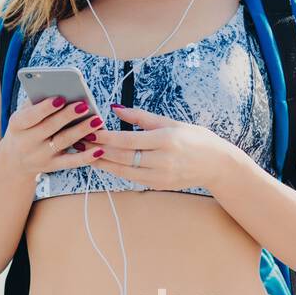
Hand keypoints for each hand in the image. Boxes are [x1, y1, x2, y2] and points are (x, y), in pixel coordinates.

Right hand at [0, 94, 109, 178]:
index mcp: (17, 125)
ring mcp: (40, 156)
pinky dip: (86, 157)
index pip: (31, 116)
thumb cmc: (25, 128)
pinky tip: (99, 149)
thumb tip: (59, 88)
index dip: (45, 108)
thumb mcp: (23, 116)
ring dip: (81, 131)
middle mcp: (27, 142)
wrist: (16, 161)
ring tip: (97, 120)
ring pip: (63, 142)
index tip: (61, 98)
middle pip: (49, 127)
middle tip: (84, 105)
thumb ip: (37, 102)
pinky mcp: (53, 166)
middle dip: (67, 116)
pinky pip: (71, 162)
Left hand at [90, 105, 235, 191]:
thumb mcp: (170, 123)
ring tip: (84, 154)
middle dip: (98, 151)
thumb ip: (141, 117)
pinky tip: (103, 163)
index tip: (88, 131)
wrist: (216, 165)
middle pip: (121, 157)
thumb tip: (115, 109)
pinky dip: (115, 170)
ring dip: (102, 163)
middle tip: (78, 143)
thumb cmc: (195, 139)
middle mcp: (162, 160)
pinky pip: (131, 177)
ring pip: (122, 171)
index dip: (105, 137)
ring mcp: (160, 176)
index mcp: (165, 140)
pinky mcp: (158, 185)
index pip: (127, 140)